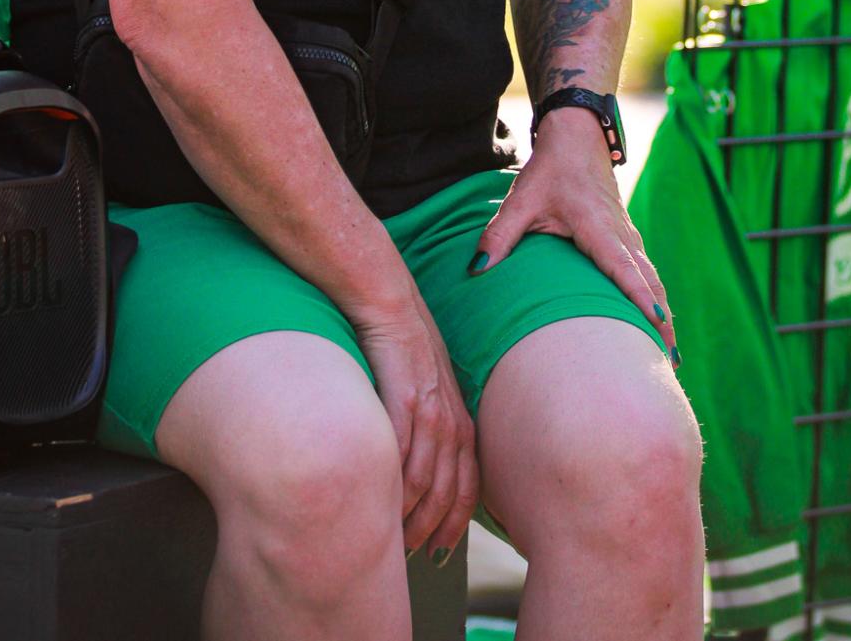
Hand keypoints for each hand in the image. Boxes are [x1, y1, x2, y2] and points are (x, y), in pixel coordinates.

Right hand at [351, 289, 479, 564]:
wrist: (381, 294)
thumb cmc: (394, 339)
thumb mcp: (420, 383)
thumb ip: (423, 420)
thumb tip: (412, 465)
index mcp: (458, 413)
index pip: (469, 481)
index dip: (458, 522)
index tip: (441, 550)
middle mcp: (450, 413)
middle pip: (451, 489)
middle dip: (435, 529)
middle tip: (413, 556)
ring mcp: (429, 405)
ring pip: (427, 479)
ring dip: (411, 516)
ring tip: (391, 540)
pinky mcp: (404, 396)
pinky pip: (403, 453)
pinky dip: (396, 485)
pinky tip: (381, 504)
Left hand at [470, 107, 678, 360]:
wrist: (578, 135)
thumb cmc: (551, 168)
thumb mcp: (521, 199)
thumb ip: (500, 235)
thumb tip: (477, 269)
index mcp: (598, 228)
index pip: (623, 269)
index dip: (639, 298)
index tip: (657, 326)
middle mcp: (621, 234)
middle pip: (649, 282)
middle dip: (661, 321)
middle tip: (671, 362)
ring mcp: (628, 234)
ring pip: (652, 278)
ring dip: (663, 312)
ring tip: (670, 353)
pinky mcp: (627, 235)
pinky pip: (647, 271)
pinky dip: (656, 296)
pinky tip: (658, 318)